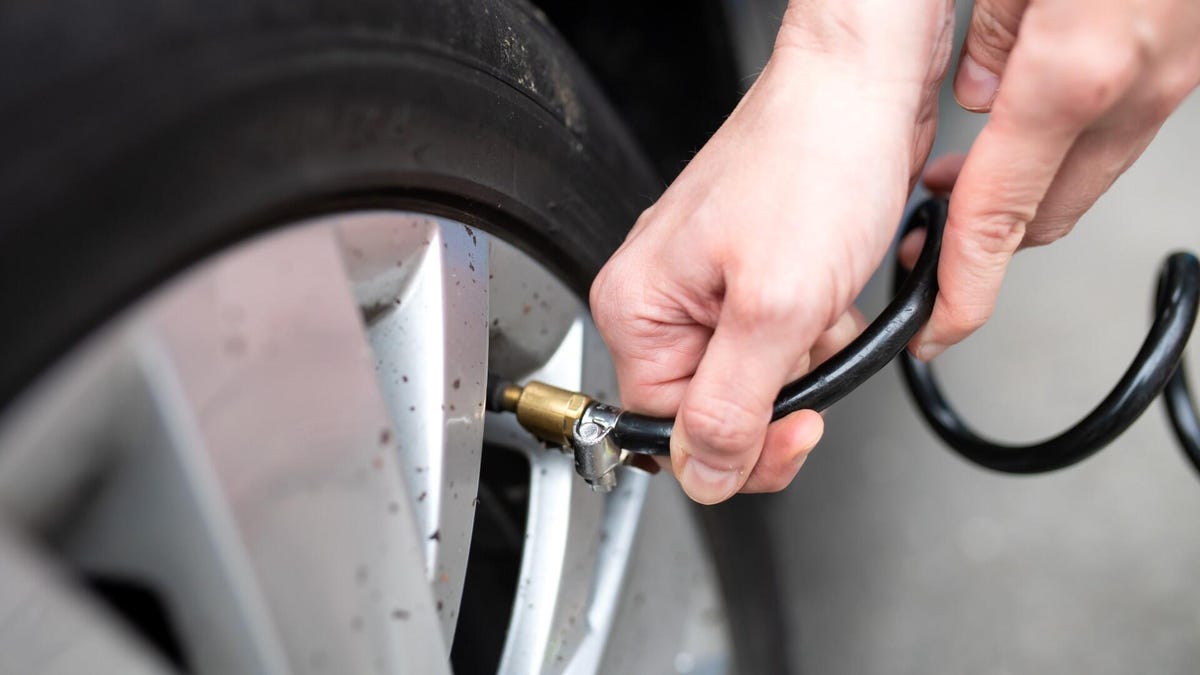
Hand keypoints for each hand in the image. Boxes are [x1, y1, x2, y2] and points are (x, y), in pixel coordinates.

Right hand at [590, 2, 954, 503]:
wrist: (862, 87)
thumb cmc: (813, 160)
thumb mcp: (775, 306)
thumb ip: (733, 407)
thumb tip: (705, 476)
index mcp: (639, 308)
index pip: (667, 430)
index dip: (736, 446)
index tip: (795, 426)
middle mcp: (663, 300)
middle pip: (710, 410)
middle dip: (777, 399)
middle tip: (813, 357)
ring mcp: (707, 287)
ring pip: (752, 380)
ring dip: (804, 363)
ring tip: (824, 307)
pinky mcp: (751, 274)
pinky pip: (777, 342)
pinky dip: (815, 333)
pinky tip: (831, 297)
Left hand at [910, 0, 1199, 360]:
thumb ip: (991, 27)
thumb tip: (976, 85)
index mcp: (1074, 70)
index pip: (998, 215)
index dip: (963, 283)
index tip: (939, 324)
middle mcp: (1135, 87)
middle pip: (1045, 213)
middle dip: (983, 240)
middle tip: (926, 237)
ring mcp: (1173, 76)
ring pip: (1085, 173)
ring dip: (1025, 190)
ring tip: (960, 181)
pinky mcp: (1188, 57)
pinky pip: (1117, 128)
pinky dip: (1064, 144)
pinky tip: (1029, 119)